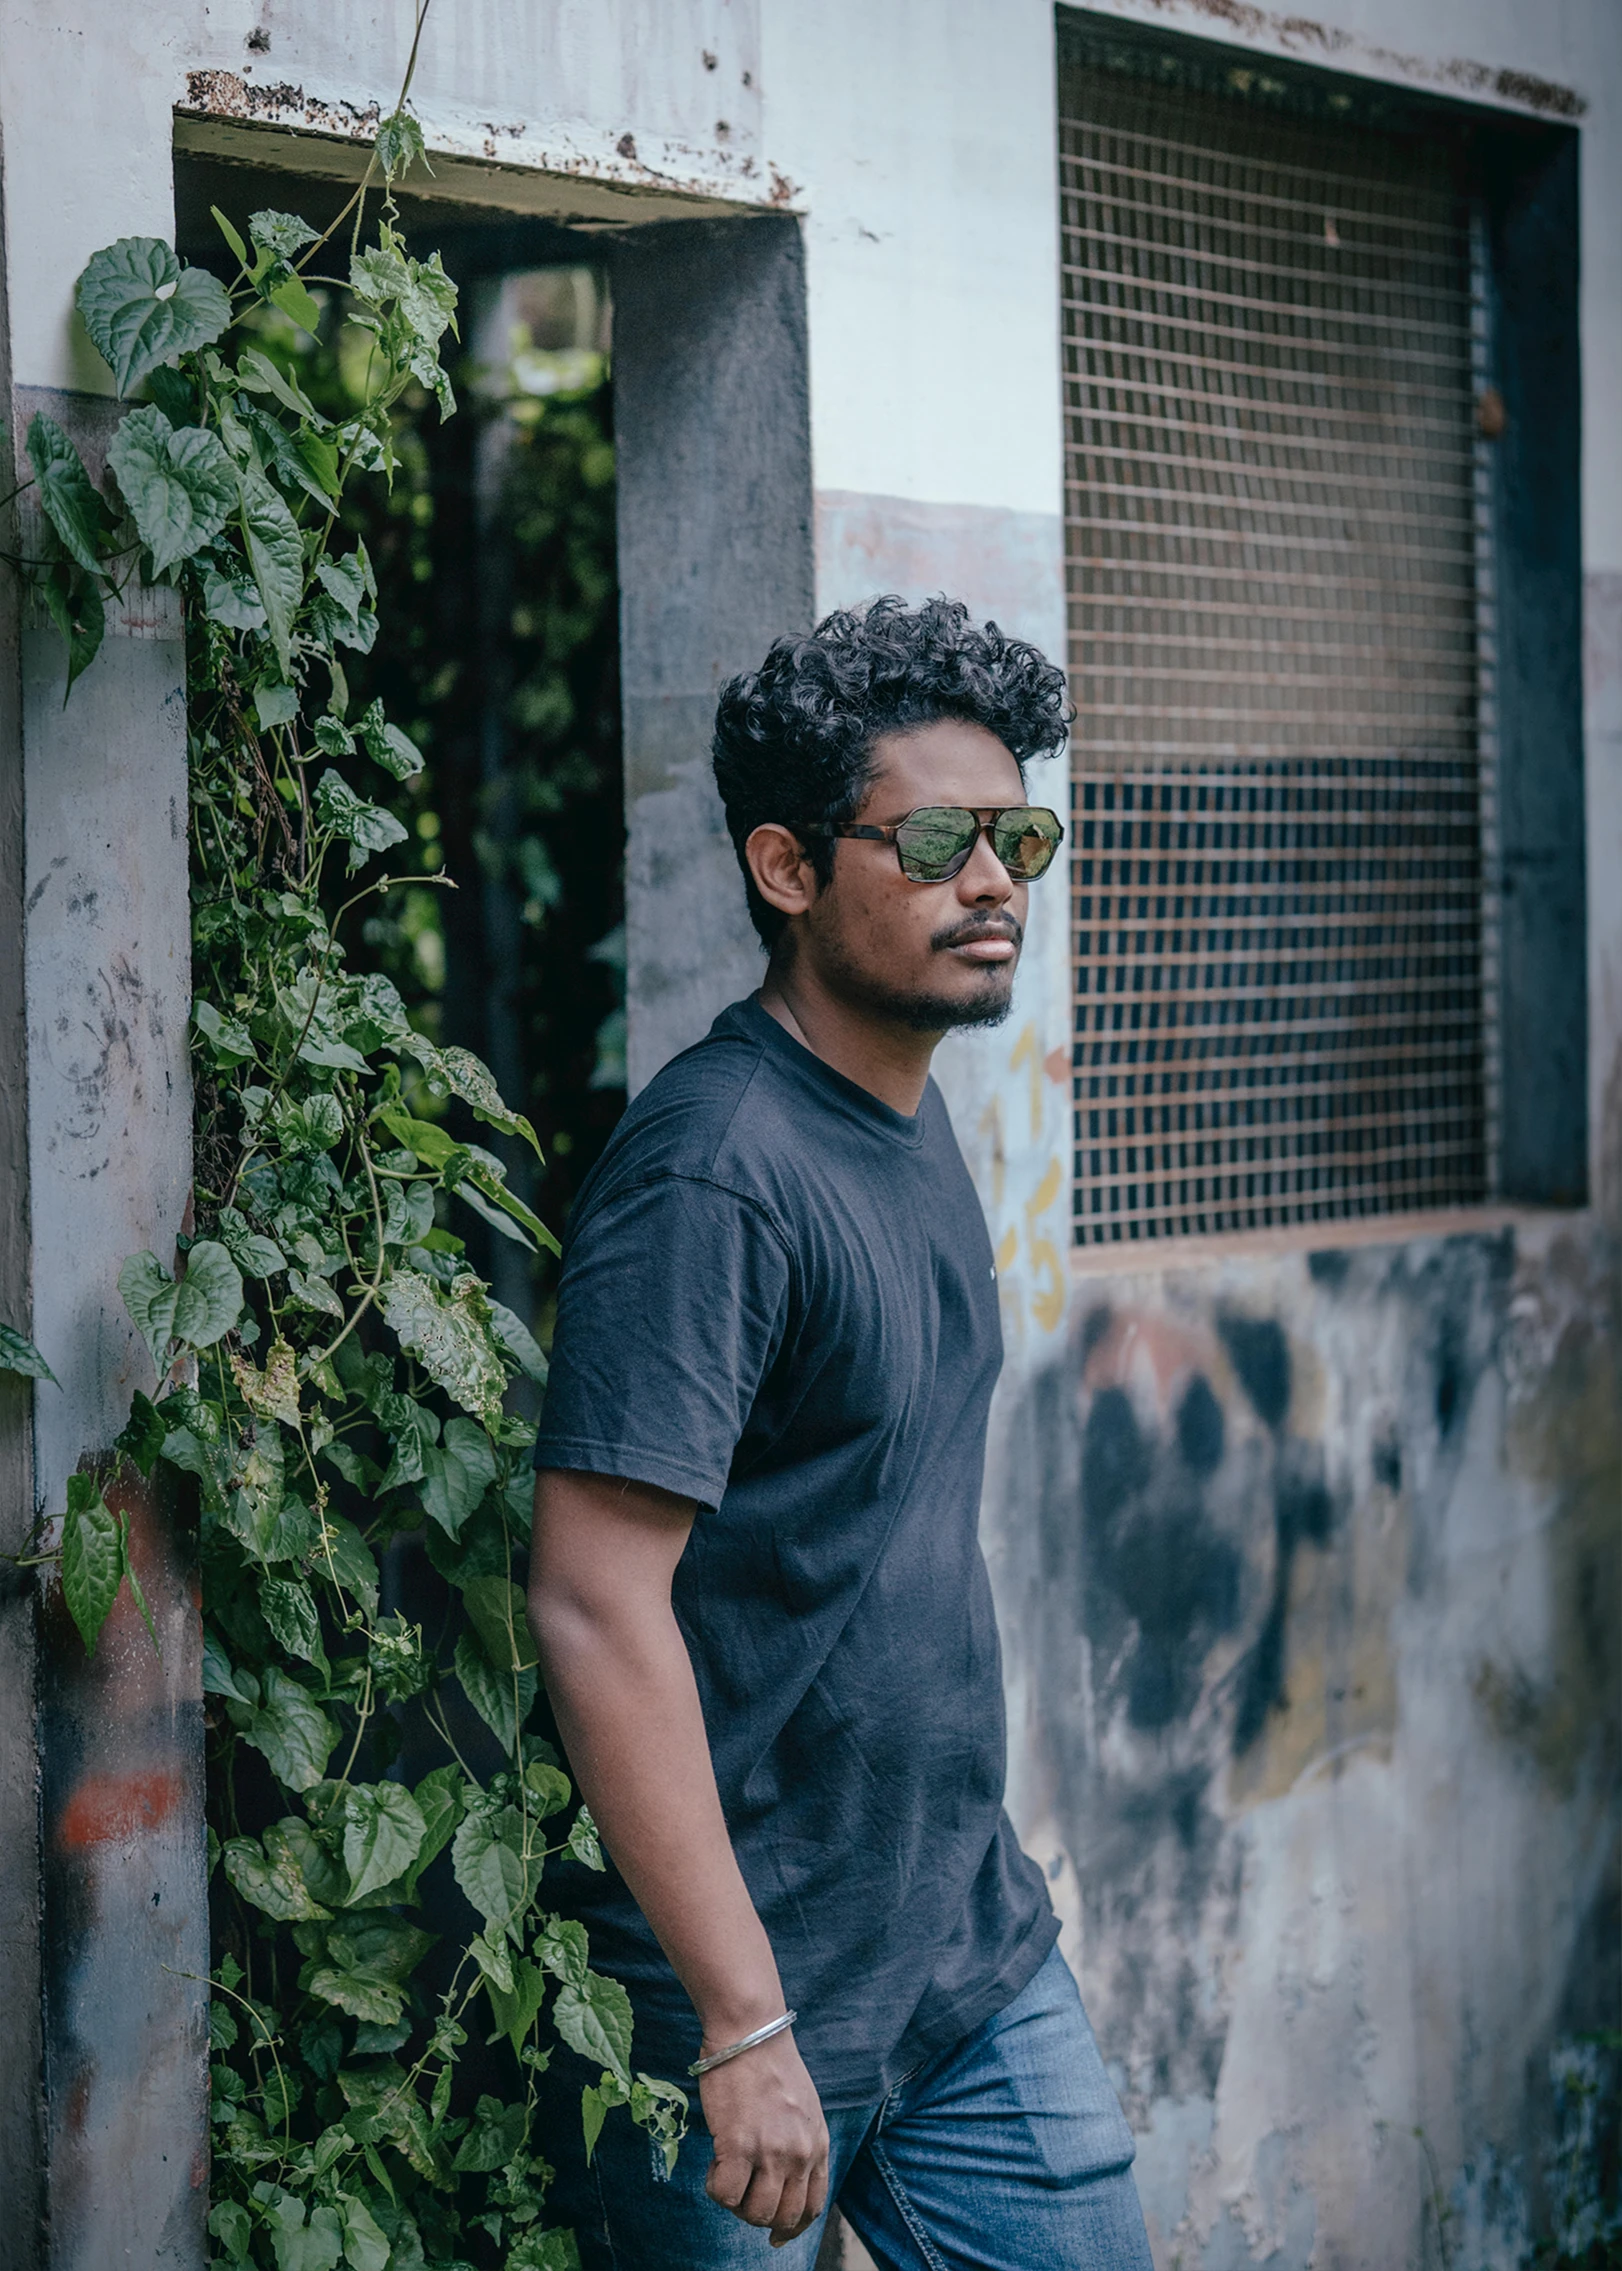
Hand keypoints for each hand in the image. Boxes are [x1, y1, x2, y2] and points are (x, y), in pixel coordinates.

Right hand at [701, 2029, 829, 2246]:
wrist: (750, 2030)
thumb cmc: (768, 2062)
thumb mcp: (802, 2106)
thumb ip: (798, 2141)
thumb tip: (781, 2175)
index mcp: (818, 2144)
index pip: (813, 2207)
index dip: (792, 2228)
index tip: (775, 2236)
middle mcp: (800, 2153)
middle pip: (784, 2217)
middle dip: (759, 2216)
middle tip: (741, 2194)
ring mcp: (771, 2152)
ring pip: (754, 2213)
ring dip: (736, 2204)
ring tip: (727, 2174)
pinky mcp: (740, 2146)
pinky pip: (725, 2195)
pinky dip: (715, 2189)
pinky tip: (714, 2165)